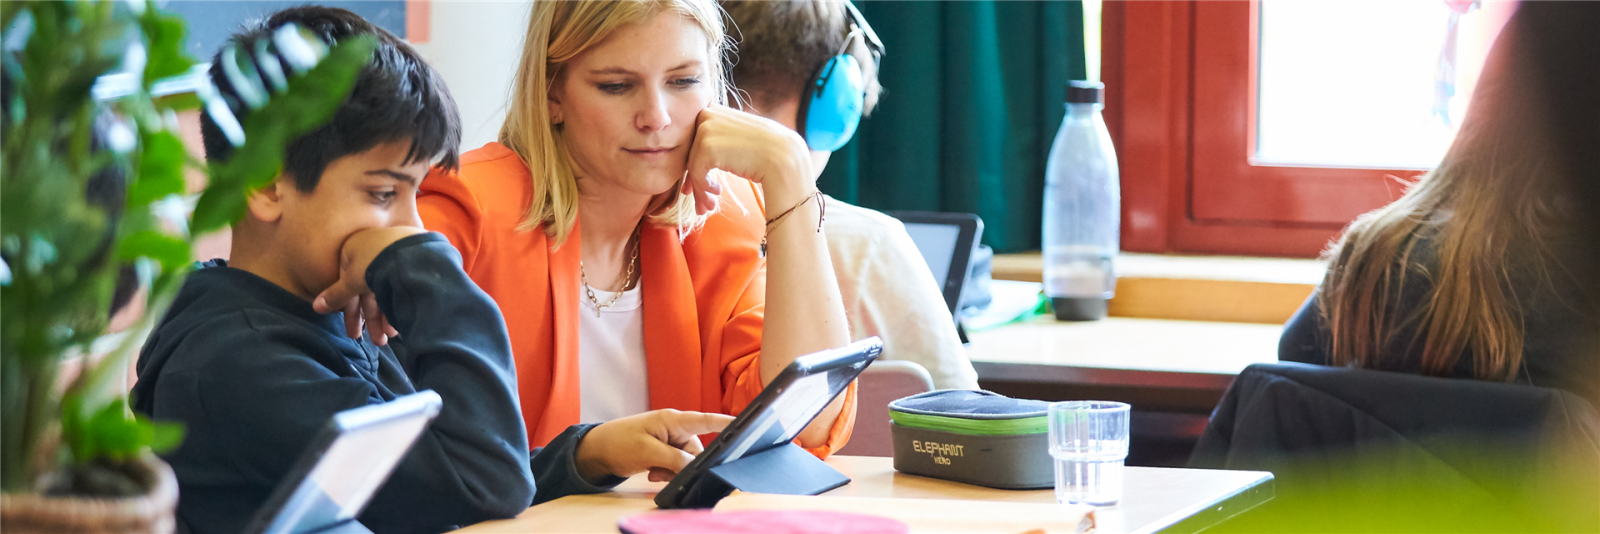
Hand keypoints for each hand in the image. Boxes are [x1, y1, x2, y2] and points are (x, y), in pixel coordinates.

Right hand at [311, 226, 427, 344]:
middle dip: (373, 320)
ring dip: (386, 317)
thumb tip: (315, 307)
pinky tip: (403, 322)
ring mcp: (391, 256)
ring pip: (385, 292)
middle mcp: (371, 253)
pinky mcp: (410, 262)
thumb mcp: (350, 281)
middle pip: (368, 292)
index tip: (355, 334)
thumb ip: (335, 296)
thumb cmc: (373, 262)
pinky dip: (399, 305)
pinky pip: (400, 288)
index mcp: (352, 251)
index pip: (347, 287)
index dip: (351, 313)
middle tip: (378, 342)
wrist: (411, 248)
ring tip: (391, 337)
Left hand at [574, 409, 734, 483]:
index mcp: (673, 419)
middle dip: (685, 464)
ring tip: (653, 472)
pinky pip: (677, 465)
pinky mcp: (664, 451)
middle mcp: (675, 428)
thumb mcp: (648, 452)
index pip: (706, 420)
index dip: (726, 423)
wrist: (596, 451)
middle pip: (697, 450)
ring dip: (674, 471)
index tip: (746, 425)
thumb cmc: (618, 442)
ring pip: (687, 461)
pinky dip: (667, 473)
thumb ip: (675, 459)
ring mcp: (670, 440)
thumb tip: (695, 468)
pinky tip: (652, 474)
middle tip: (662, 471)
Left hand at [683, 104, 815, 214]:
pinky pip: (696, 172)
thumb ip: (720, 140)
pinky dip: (703, 188)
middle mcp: (708, 113)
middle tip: (702, 200)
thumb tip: (698, 159)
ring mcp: (706, 128)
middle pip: (690, 151)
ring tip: (708, 205)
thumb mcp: (740, 138)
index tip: (697, 184)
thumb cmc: (767, 152)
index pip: (694, 138)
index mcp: (716, 109)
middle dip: (694, 178)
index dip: (696, 162)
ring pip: (691, 164)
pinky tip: (716, 196)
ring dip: (700, 189)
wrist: (783, 158)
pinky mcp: (706, 145)